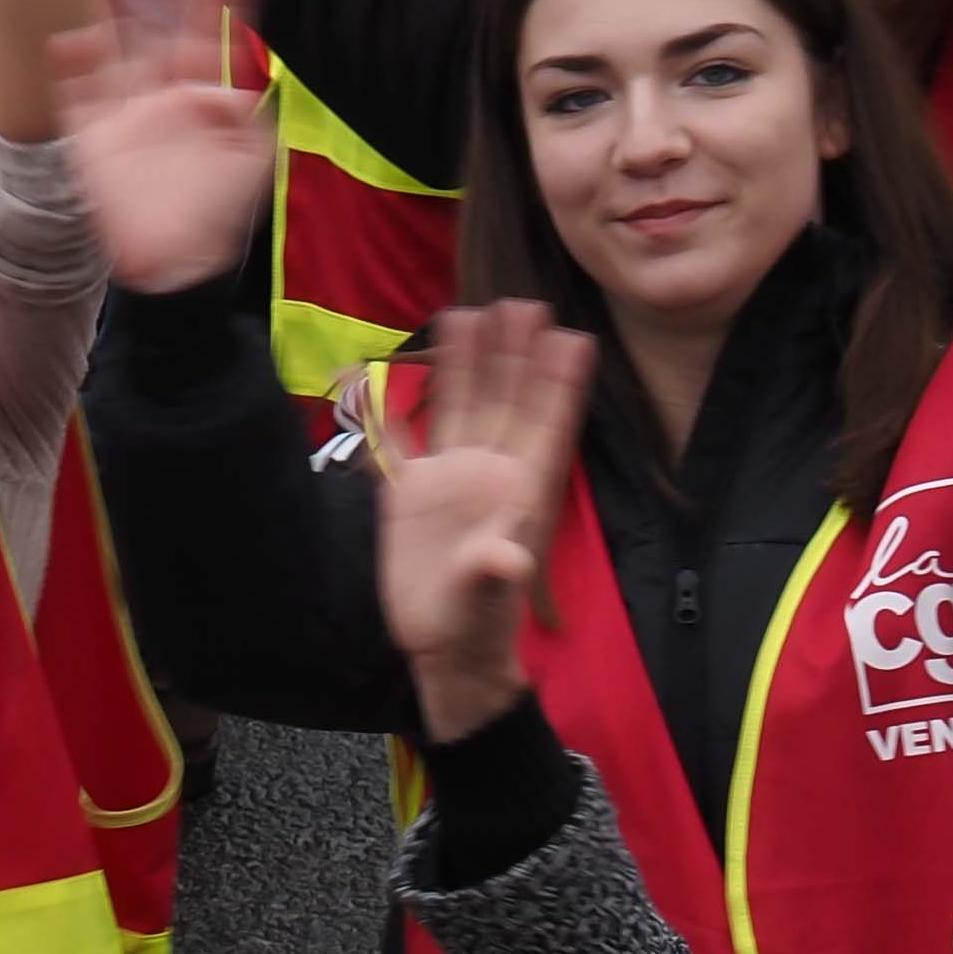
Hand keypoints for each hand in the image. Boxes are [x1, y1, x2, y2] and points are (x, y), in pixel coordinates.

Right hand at [48, 0, 267, 294]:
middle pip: (162, 27)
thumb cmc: (218, 209)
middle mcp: (163, 91)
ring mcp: (125, 108)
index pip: (211, 34)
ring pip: (118, 46)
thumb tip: (244, 70)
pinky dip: (71, 64)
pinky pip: (78, 91)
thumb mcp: (250, 158)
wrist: (174, 259)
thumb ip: (248, 112)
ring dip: (117, 12)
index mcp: (204, 94)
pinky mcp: (92, 132)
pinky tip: (70, 36)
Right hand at [380, 300, 593, 740]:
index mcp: (520, 493)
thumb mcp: (487, 603)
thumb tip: (506, 556)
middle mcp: (488, 474)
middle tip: (524, 303)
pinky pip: (400, 437)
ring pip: (460, 405)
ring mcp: (449, 479)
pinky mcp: (410, 493)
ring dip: (467, 362)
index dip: (560, 384)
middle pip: (505, 401)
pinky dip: (390, 405)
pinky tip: (379, 367)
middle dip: (514, 353)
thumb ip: (494, 575)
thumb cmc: (478, 627)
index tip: (573, 336)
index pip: (546, 426)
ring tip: (471, 311)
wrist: (443, 650)